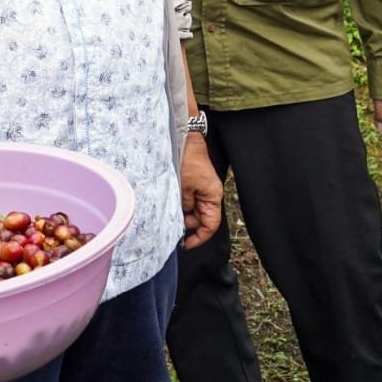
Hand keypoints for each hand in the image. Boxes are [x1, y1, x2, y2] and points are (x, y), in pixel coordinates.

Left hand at [179, 134, 223, 248]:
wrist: (184, 137)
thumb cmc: (187, 158)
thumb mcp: (183, 185)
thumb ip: (184, 204)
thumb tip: (182, 217)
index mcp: (213, 197)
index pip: (210, 225)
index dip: (199, 237)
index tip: (186, 244)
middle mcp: (209, 195)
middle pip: (201, 220)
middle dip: (188, 226)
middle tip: (172, 228)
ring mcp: (201, 189)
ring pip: (193, 211)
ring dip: (182, 215)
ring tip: (169, 216)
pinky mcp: (192, 183)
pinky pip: (188, 200)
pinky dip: (180, 205)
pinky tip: (170, 205)